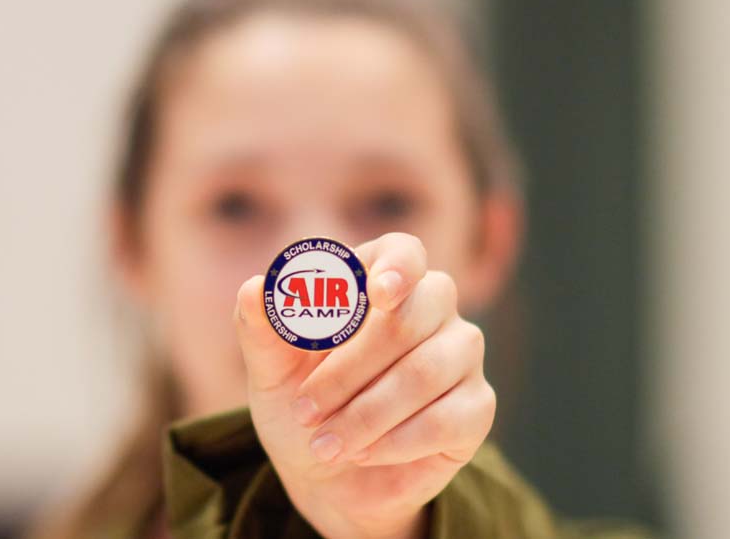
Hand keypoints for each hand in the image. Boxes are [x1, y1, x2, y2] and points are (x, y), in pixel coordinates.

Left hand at [233, 233, 495, 538]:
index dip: (397, 266)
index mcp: (380, 282)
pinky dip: (396, 441)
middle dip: (352, 367)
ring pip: (428, 370)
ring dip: (367, 413)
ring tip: (325, 443)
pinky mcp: (476, 408)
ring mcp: (460, 357)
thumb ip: (261, 328)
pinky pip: (447, 419)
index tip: (378, 293)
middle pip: (414, 315)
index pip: (403, 252)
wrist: (326, 477)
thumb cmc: (303, 405)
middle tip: (306, 410)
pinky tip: (363, 453)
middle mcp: (432, 309)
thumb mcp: (271, 371)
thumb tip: (254, 288)